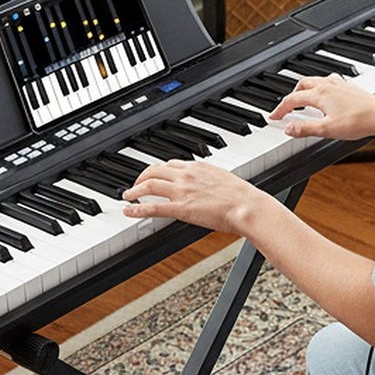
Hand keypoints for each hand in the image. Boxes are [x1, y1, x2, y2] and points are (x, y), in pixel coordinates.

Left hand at [122, 159, 268, 234]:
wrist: (247, 206)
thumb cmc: (242, 197)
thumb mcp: (225, 179)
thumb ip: (211, 180)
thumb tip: (210, 185)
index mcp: (198, 167)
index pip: (171, 163)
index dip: (159, 169)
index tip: (155, 174)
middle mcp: (187, 175)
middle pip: (155, 170)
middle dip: (141, 176)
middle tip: (136, 184)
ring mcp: (182, 191)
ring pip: (149, 185)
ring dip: (134, 190)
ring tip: (128, 195)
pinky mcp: (180, 208)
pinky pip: (153, 207)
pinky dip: (136, 209)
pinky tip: (128, 211)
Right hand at [267, 74, 374, 142]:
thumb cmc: (358, 122)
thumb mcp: (326, 130)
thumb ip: (305, 129)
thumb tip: (288, 128)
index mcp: (319, 94)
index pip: (292, 100)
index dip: (280, 110)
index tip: (274, 118)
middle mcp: (327, 85)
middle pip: (301, 85)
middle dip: (291, 97)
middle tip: (286, 109)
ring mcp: (339, 84)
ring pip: (314, 81)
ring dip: (304, 90)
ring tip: (303, 102)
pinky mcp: (348, 87)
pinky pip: (328, 82)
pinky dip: (319, 88)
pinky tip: (325, 98)